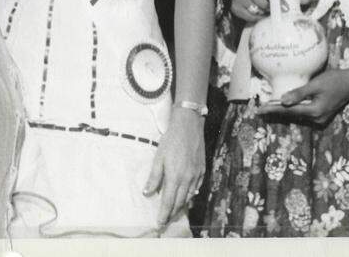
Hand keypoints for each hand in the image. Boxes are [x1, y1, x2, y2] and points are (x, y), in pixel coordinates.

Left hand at [143, 106, 204, 226]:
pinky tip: (186, 197)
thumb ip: (154, 177)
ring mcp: (197, 175)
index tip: (159, 223)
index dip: (164, 214)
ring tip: (173, 212)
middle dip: (172, 214)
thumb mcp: (158, 157)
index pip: (169, 202)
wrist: (189, 126)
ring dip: (181, 206)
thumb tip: (146, 193)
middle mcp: (188, 179)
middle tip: (165, 221)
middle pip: (180, 203)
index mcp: (175, 177)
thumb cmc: (171, 140)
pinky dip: (190, 195)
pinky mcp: (202, 171)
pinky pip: (197, 188)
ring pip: (189, 197)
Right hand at [231, 0, 312, 23]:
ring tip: (268, 12)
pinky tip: (259, 15)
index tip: (287, 8)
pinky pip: (250, 17)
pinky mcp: (235, 8)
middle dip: (272, 9)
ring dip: (264, 13)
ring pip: (256, 10)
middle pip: (262, 2)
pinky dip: (257, 18)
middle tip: (279, 13)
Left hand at [257, 64, 348, 125]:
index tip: (260, 110)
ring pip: (297, 114)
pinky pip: (303, 112)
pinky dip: (293, 109)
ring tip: (268, 108)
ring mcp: (320, 118)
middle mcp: (317, 118)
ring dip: (283, 110)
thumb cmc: (334, 80)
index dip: (273, 109)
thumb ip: (299, 93)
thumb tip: (283, 101)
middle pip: (292, 114)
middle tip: (260, 110)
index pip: (289, 110)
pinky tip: (284, 106)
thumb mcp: (315, 85)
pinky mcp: (321, 114)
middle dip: (276, 111)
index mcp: (315, 111)